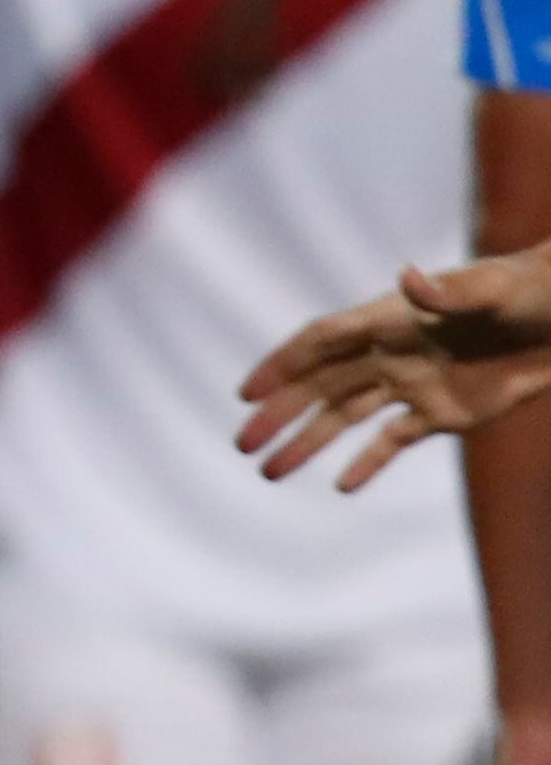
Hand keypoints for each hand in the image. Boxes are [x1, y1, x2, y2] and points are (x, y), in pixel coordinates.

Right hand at [237, 246, 550, 488]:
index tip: (246, 393)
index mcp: (388, 320)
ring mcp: (412, 385)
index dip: (280, 365)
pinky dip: (367, 464)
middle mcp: (388, 353)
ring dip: (308, 443)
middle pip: (320, 386)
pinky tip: (341, 486)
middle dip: (279, 415)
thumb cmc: (526, 292)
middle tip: (242, 444)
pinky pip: (393, 442)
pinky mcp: (442, 414)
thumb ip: (446, 293)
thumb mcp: (489, 290)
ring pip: (345, 419)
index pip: (320, 343)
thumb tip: (407, 278)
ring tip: (269, 472)